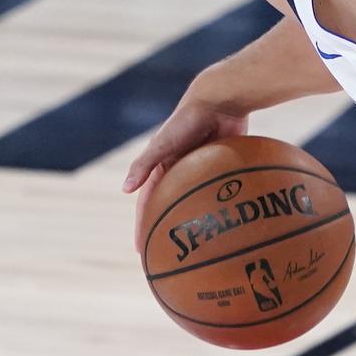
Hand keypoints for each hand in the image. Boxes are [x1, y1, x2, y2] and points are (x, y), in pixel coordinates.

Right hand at [123, 99, 247, 251]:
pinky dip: (223, 207)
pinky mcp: (222, 165)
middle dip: (167, 231)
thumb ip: (144, 164)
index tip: (143, 252)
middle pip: (172, 207)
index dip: (144, 228)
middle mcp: (180, 171)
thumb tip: (123, 190)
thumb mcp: (162, 143)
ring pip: (198, 202)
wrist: (219, 99)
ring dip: (197, 223)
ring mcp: (201, 169)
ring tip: (201, 248)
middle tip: (169, 257)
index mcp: (162, 168)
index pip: (149, 205)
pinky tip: (233, 225)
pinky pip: (222, 191)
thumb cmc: (186, 120)